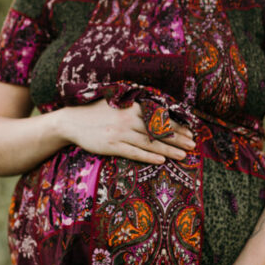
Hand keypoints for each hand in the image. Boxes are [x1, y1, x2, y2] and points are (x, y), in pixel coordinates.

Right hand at [60, 98, 195, 163]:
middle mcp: (128, 119)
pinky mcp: (112, 145)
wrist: (72, 121)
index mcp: (132, 107)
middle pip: (158, 131)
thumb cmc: (96, 112)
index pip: (160, 118)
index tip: (190, 132)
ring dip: (168, 150)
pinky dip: (149, 157)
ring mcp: (120, 133)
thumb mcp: (117, 103)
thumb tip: (157, 111)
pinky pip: (134, 153)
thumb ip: (135, 107)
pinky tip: (161, 161)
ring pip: (150, 143)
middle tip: (193, 145)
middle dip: (178, 139)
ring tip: (184, 155)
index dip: (176, 126)